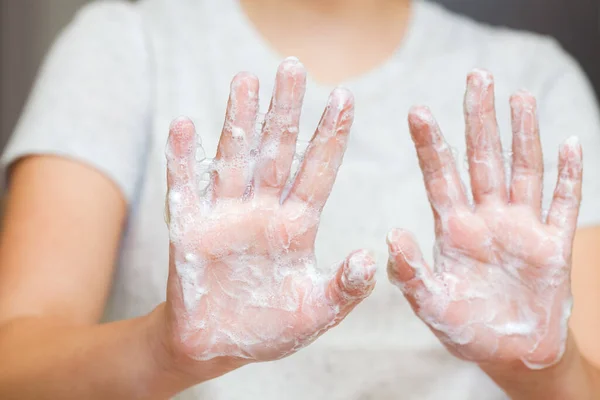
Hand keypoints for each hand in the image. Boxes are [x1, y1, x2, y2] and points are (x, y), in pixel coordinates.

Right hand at [162, 58, 375, 369]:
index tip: (344, 96)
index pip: (317, 171)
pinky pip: (185, 188)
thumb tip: (369, 256)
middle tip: (293, 67)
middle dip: (285, 111)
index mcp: (296, 227)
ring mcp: (225, 216)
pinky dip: (183, 158)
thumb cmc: (267, 330)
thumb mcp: (316, 313)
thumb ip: (345, 288)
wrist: (214, 346)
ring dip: (239, 121)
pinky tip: (185, 125)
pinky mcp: (188, 229)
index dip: (330, 135)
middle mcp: (262, 212)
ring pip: (234, 159)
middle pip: (276, 152)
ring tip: (246, 79)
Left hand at [387, 69, 582, 368]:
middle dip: (480, 119)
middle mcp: (487, 219)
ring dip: (523, 134)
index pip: (440, 176)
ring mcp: (521, 228)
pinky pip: (564, 204)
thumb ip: (410, 272)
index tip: (418, 110)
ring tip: (519, 96)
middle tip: (476, 76)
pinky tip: (569, 143)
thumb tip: (390, 235)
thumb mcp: (430, 304)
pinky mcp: (553, 246)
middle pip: (483, 159)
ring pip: (523, 171)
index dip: (430, 143)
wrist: (509, 355)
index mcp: (454, 229)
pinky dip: (570, 176)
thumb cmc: (465, 329)